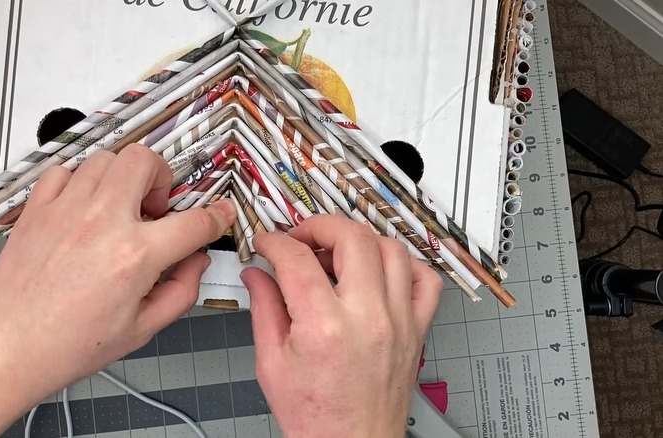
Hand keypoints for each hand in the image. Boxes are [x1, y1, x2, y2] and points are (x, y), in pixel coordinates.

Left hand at [0, 145, 235, 437]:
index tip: (218, 214)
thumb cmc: (67, 345)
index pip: (194, 222)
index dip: (216, 216)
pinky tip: (84, 209)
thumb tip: (196, 263)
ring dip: (123, 178)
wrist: (8, 349)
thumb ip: (181, 292)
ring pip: (107, 158)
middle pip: (145, 161)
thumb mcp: (142, 330)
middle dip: (163, 177)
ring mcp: (66, 210)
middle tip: (157, 208)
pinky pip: (64, 170)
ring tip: (121, 208)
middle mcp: (101, 223)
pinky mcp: (37, 210)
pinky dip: (81, 181)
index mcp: (134, 257)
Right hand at [242, 215, 442, 437]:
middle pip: (352, 238)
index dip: (275, 242)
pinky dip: (405, 265)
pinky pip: (426, 280)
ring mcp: (399, 321)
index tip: (268, 244)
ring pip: (391, 249)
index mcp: (324, 327)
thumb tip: (257, 275)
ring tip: (337, 254)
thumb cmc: (316, 416)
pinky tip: (380, 272)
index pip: (297, 258)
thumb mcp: (271, 364)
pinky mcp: (417, 330)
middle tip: (302, 239)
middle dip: (320, 226)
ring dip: (360, 240)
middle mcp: (368, 318)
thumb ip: (264, 309)